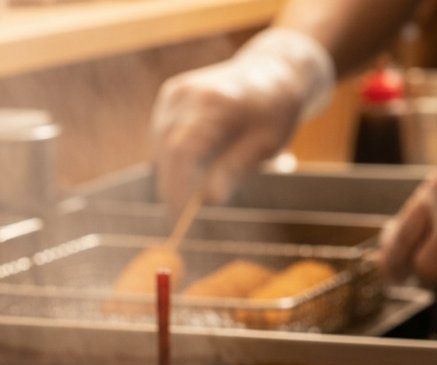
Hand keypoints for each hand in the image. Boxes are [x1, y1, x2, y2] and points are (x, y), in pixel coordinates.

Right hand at [152, 28, 334, 209]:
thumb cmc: (275, 112)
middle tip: (185, 217)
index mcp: (215, 102)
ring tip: (207, 177)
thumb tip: (209, 199)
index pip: (182, 151)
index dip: (176, 189)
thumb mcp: (267, 144)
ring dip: (175, 173)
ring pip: (161, 148)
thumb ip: (235, 169)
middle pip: (166, 152)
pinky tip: (202, 157)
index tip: (179, 220)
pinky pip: (163, 138)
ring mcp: (175, 93)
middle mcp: (188, 93)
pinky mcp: (169, 96)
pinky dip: (175, 158)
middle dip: (173, 188)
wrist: (273, 71)